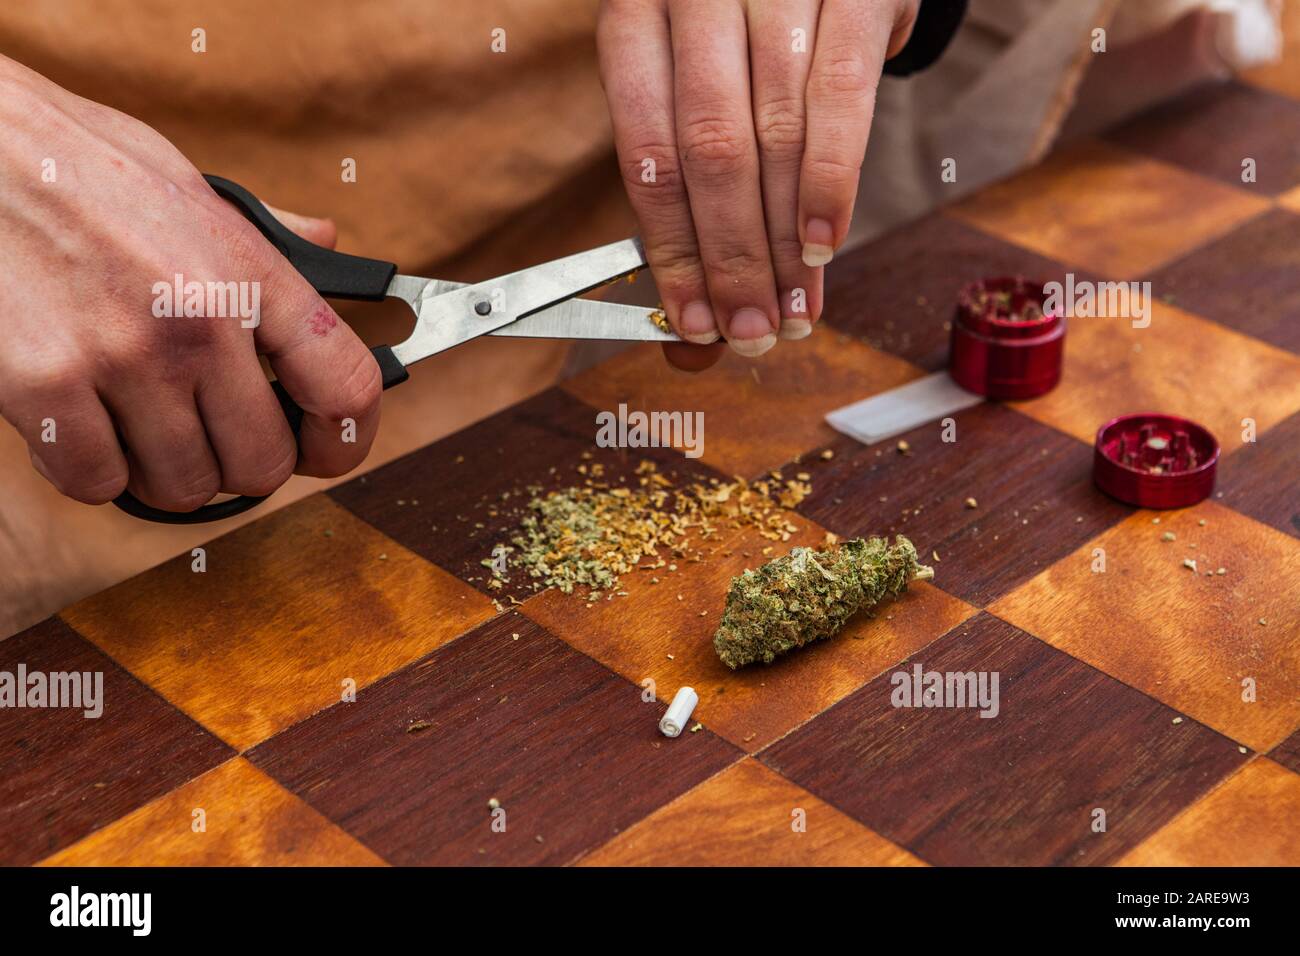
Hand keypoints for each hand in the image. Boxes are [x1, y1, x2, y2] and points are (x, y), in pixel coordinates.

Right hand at [0, 57, 381, 511]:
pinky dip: (90, 468)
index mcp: (249, 270)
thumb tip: (327, 245)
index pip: (346, 386)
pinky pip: (96, 482)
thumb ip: (264, 234)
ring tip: (141, 424)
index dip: (347, 441)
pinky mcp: (43, 387)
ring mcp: (121, 358)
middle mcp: (198, 320)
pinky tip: (82, 422)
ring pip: (181, 487)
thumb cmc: (74, 163)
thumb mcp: (189, 183)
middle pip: (261, 464)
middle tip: (211, 435)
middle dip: (239, 464)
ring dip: (164, 471)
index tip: (326, 450)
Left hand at [597, 0, 919, 369]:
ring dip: (785, 240)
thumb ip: (693, 200)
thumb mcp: (703, 92)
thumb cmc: (752, 37)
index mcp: (634, 18)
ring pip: (775, 134)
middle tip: (752, 332)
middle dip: (732, 260)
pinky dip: (832, 181)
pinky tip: (825, 245)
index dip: (673, 252)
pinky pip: (841, 96)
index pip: (648, 156)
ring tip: (794, 310)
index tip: (695, 324)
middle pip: (710, 153)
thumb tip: (692, 342)